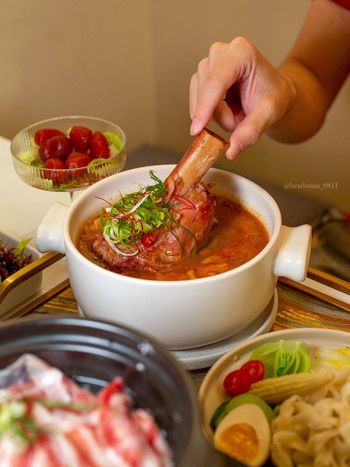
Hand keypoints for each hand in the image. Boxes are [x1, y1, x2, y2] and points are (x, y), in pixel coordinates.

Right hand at [189, 37, 296, 158]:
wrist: (274, 91)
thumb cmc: (274, 96)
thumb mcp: (268, 115)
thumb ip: (250, 132)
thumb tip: (231, 151)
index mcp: (241, 52)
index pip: (215, 81)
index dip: (204, 107)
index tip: (197, 129)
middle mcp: (222, 51)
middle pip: (206, 91)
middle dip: (220, 115)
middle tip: (240, 121)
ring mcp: (209, 61)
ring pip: (199, 98)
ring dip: (216, 115)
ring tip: (237, 113)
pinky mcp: (202, 73)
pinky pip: (196, 101)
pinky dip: (210, 112)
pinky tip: (226, 109)